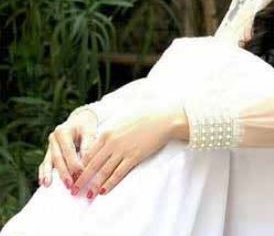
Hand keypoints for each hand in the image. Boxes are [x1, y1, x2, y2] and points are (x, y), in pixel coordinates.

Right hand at [39, 109, 97, 188]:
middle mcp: (54, 138)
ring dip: (49, 174)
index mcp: (63, 131)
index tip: (81, 173)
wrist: (80, 120)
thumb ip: (88, 146)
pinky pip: (45, 163)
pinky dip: (44, 172)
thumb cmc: (86, 126)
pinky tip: (43, 183)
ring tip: (48, 185)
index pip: (68, 150)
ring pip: (49, 161)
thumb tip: (87, 163)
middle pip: (57, 158)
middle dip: (63, 172)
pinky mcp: (49, 152)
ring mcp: (50, 145)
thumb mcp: (90, 132)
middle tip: (70, 184)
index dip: (74, 163)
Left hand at [71, 104, 187, 199]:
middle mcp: (111, 143)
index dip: (80, 166)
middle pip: (92, 165)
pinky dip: (110, 183)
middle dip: (82, 179)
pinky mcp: (134, 157)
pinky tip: (103, 191)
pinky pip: (118, 173)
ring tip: (87, 195)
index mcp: (106, 132)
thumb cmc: (145, 115)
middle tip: (73, 190)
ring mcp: (122, 151)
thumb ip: (111, 126)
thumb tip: (105, 132)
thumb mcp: (122, 117)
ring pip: (103, 172)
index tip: (74, 175)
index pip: (88, 153)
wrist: (163, 119)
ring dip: (94, 185)